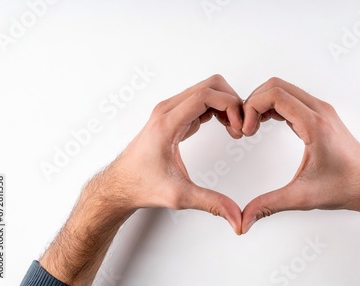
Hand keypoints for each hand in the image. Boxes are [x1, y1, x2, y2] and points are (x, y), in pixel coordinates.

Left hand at [97, 74, 243, 233]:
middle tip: (240, 127)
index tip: (239, 127)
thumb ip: (211, 204)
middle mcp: (167, 110)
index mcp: (167, 123)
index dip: (230, 106)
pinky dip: (217, 109)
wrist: (119, 185)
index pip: (205, 95)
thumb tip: (236, 217)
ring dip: (225, 105)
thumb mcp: (180, 197)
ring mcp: (169, 111)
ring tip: (233, 129)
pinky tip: (223, 127)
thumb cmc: (141, 186)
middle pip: (209, 85)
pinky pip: (200, 101)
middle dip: (232, 101)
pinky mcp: (172, 116)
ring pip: (206, 90)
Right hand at [241, 77, 359, 232]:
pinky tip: (265, 123)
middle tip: (245, 127)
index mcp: (315, 124)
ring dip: (262, 103)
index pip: (275, 95)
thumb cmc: (345, 187)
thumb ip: (269, 205)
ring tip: (252, 127)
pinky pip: (291, 99)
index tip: (246, 131)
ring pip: (283, 89)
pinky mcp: (320, 116)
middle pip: (276, 86)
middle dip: (253, 102)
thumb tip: (244, 219)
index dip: (252, 108)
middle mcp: (319, 111)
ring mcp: (321, 111)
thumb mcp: (302, 197)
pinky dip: (273, 106)